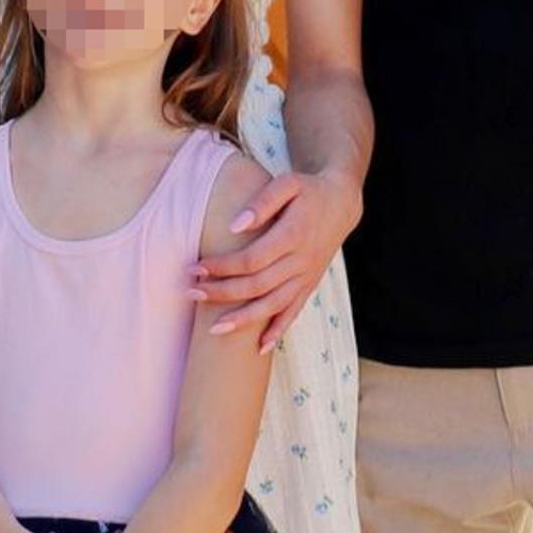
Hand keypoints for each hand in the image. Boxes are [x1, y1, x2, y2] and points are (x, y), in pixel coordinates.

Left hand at [189, 168, 360, 353]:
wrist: (341, 204)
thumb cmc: (308, 191)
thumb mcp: (289, 183)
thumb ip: (262, 202)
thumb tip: (235, 226)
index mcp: (294, 234)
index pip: (251, 259)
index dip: (222, 266)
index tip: (196, 267)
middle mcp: (301, 261)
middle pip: (257, 285)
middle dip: (222, 292)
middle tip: (191, 293)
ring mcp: (306, 277)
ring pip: (272, 305)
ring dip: (243, 320)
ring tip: (213, 329)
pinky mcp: (310, 286)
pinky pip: (294, 313)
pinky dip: (277, 332)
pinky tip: (260, 349)